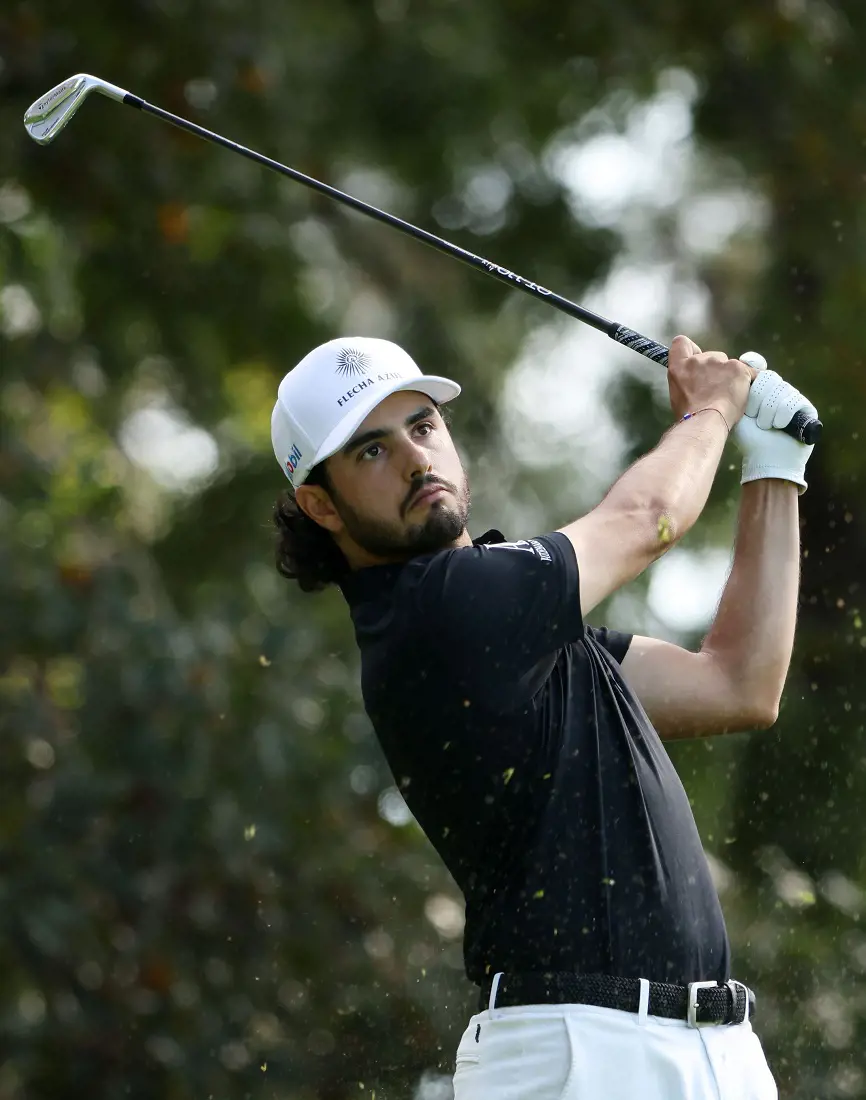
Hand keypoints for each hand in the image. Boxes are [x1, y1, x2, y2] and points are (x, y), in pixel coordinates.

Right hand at [667, 335, 753, 429]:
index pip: (681, 343)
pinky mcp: (738, 368)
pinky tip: (748, 392)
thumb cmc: (689, 415)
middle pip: (711, 356)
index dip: (690, 350)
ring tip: (730, 396)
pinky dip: (750, 380)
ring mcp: (719, 362)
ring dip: (731, 376)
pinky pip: (750, 372)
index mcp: (679, 367)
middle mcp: (698, 360)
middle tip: (716, 389)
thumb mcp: (678, 394)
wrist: (705, 421)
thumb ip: (686, 380)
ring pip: (730, 365)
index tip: (696, 360)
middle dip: (715, 369)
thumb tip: (697, 381)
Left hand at [732, 363, 817, 493]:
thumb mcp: (738, 411)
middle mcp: (780, 393)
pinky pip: (794, 400)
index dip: (753, 387)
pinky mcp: (807, 410)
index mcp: (764, 391)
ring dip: (769, 411)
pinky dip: (782, 414)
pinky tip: (777, 426)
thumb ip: (737, 390)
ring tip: (764, 426)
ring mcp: (795, 399)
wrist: (765, 460)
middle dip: (759, 400)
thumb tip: (737, 364)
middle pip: (770, 379)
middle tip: (754, 417)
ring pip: (781, 390)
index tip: (747, 406)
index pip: (761, 375)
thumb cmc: (748, 438)